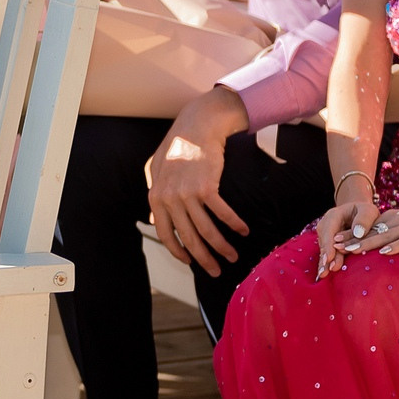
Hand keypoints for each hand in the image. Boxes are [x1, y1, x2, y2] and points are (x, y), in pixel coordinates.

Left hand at [145, 88, 251, 276]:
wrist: (196, 127)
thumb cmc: (177, 148)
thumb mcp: (157, 172)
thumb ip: (156, 197)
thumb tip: (154, 222)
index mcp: (156, 198)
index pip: (165, 234)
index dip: (178, 251)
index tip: (190, 262)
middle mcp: (170, 199)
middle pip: (189, 238)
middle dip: (204, 259)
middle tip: (216, 271)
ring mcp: (187, 194)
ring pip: (207, 231)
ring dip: (223, 247)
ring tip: (234, 257)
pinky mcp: (207, 187)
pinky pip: (222, 213)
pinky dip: (235, 225)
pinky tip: (244, 231)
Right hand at [311, 200, 376, 279]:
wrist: (360, 213)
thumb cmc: (366, 212)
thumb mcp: (368, 210)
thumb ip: (364, 219)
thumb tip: (358, 233)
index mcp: (334, 215)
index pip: (329, 230)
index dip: (329, 245)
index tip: (329, 257)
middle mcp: (326, 226)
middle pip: (325, 242)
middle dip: (325, 257)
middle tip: (326, 271)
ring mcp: (326, 236)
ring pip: (325, 250)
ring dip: (325, 262)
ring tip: (324, 275)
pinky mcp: (330, 244)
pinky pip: (328, 254)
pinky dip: (327, 263)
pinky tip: (325, 273)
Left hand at [323, 195, 398, 267]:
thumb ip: (397, 232)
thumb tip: (382, 246)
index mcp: (394, 218)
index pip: (368, 227)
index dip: (351, 235)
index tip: (334, 241)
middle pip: (372, 231)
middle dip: (352, 239)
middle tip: (334, 246)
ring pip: (385, 235)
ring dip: (368, 243)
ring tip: (351, 250)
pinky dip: (397, 246)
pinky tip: (385, 253)